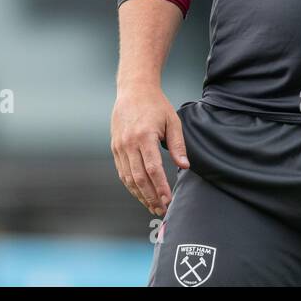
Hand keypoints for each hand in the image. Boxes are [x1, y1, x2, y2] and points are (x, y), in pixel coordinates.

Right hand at [110, 83, 188, 216]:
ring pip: (128, 178)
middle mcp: (129, 144)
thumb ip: (178, 145)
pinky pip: (122, 172)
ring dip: (140, 195)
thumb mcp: (172, 121)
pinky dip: (131, 186)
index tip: (168, 200)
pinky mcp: (115, 148)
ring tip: (152, 207)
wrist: (133, 90)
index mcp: (144, 136)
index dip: (160, 187)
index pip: (152, 169)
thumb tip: (184, 167)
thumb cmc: (156, 105)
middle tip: (162, 210)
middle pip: (139, 178)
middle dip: (150, 197)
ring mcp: (119, 147)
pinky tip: (141, 194)